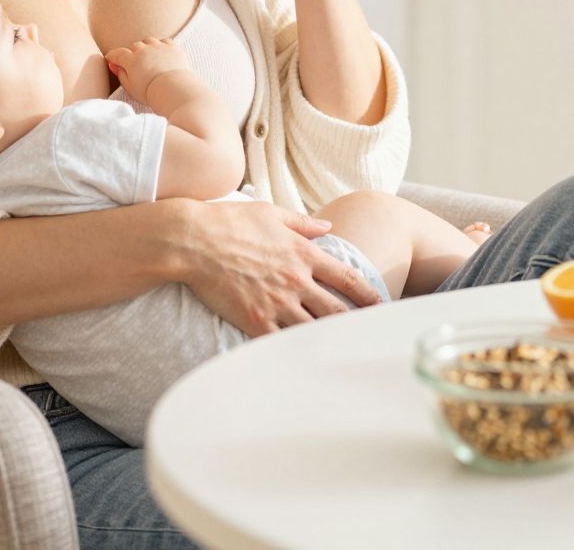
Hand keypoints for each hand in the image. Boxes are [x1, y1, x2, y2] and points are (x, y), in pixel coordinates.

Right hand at [103, 38, 193, 102]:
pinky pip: (164, 42)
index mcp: (131, 60)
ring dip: (147, 47)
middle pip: (134, 46)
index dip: (113, 56)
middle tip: (136, 64)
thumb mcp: (130, 87)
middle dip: (133, 53)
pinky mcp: (172, 47)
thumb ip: (121, 74)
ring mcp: (158, 47)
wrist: (174, 89)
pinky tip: (162, 54)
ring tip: (150, 58)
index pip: (118, 54)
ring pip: (149, 41)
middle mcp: (143, 50)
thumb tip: (114, 65)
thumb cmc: (150, 92)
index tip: (111, 59)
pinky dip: (162, 46)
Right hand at [178, 200, 380, 335]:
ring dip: (328, 339)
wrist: (194, 241)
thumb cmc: (230, 222)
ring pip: (314, 328)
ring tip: (342, 351)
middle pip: (337, 309)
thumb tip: (327, 227)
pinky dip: (295, 350)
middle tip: (367, 334)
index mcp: (304, 253)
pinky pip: (282, 341)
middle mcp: (296, 279)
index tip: (379, 304)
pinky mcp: (256, 320)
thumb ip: (303, 223)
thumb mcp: (271, 213)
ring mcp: (277, 302)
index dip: (368, 293)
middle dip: (355, 323)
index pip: (347, 277)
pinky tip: (304, 359)